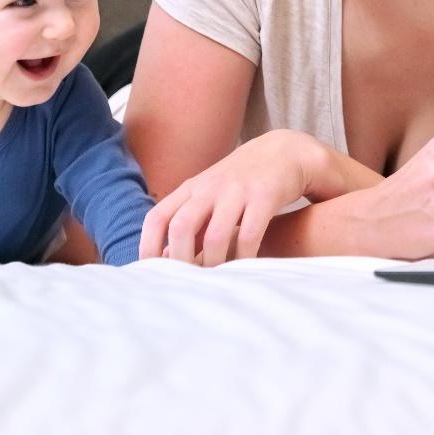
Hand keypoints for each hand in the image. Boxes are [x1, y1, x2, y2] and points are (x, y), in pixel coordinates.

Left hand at [139, 130, 320, 265]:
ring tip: (217, 279)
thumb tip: (164, 258)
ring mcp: (237, 190)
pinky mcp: (265, 195)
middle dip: (180, 260)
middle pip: (180, 226)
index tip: (151, 273)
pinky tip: (245, 268)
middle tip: (187, 283)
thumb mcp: (211, 197)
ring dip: (213, 263)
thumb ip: (190, 225)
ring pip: (214, 235)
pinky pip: (249, 235)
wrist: (285, 151)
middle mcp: (210, 188)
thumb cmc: (242, 182)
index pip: (157, 217)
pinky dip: (244, 258)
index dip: (148, 246)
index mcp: (191, 189)